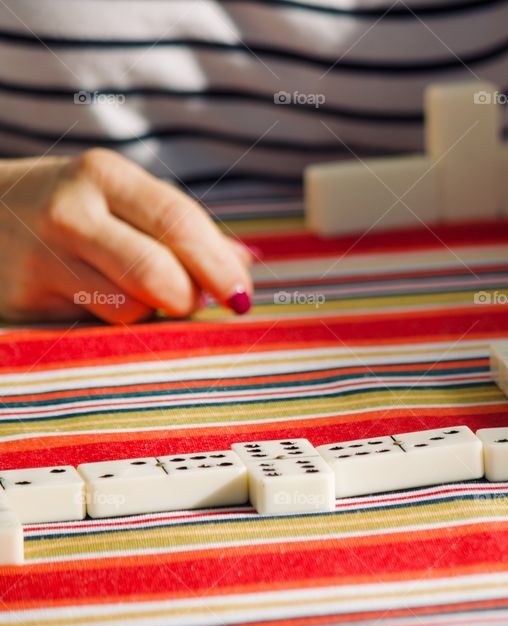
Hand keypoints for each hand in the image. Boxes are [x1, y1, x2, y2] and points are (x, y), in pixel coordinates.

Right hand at [0, 148, 253, 322]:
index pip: (177, 222)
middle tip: (196, 302)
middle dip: (189, 298)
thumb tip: (245, 264)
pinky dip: (118, 327)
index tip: (241, 296)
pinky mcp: (23, 302)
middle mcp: (68, 212)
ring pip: (129, 309)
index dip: (216, 264)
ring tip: (140, 294)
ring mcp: (40, 259)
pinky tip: (106, 305)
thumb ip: (186, 229)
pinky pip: (96, 329)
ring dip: (152, 313)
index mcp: (105, 175)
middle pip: (156, 273)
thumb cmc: (78, 207)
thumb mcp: (125, 198)